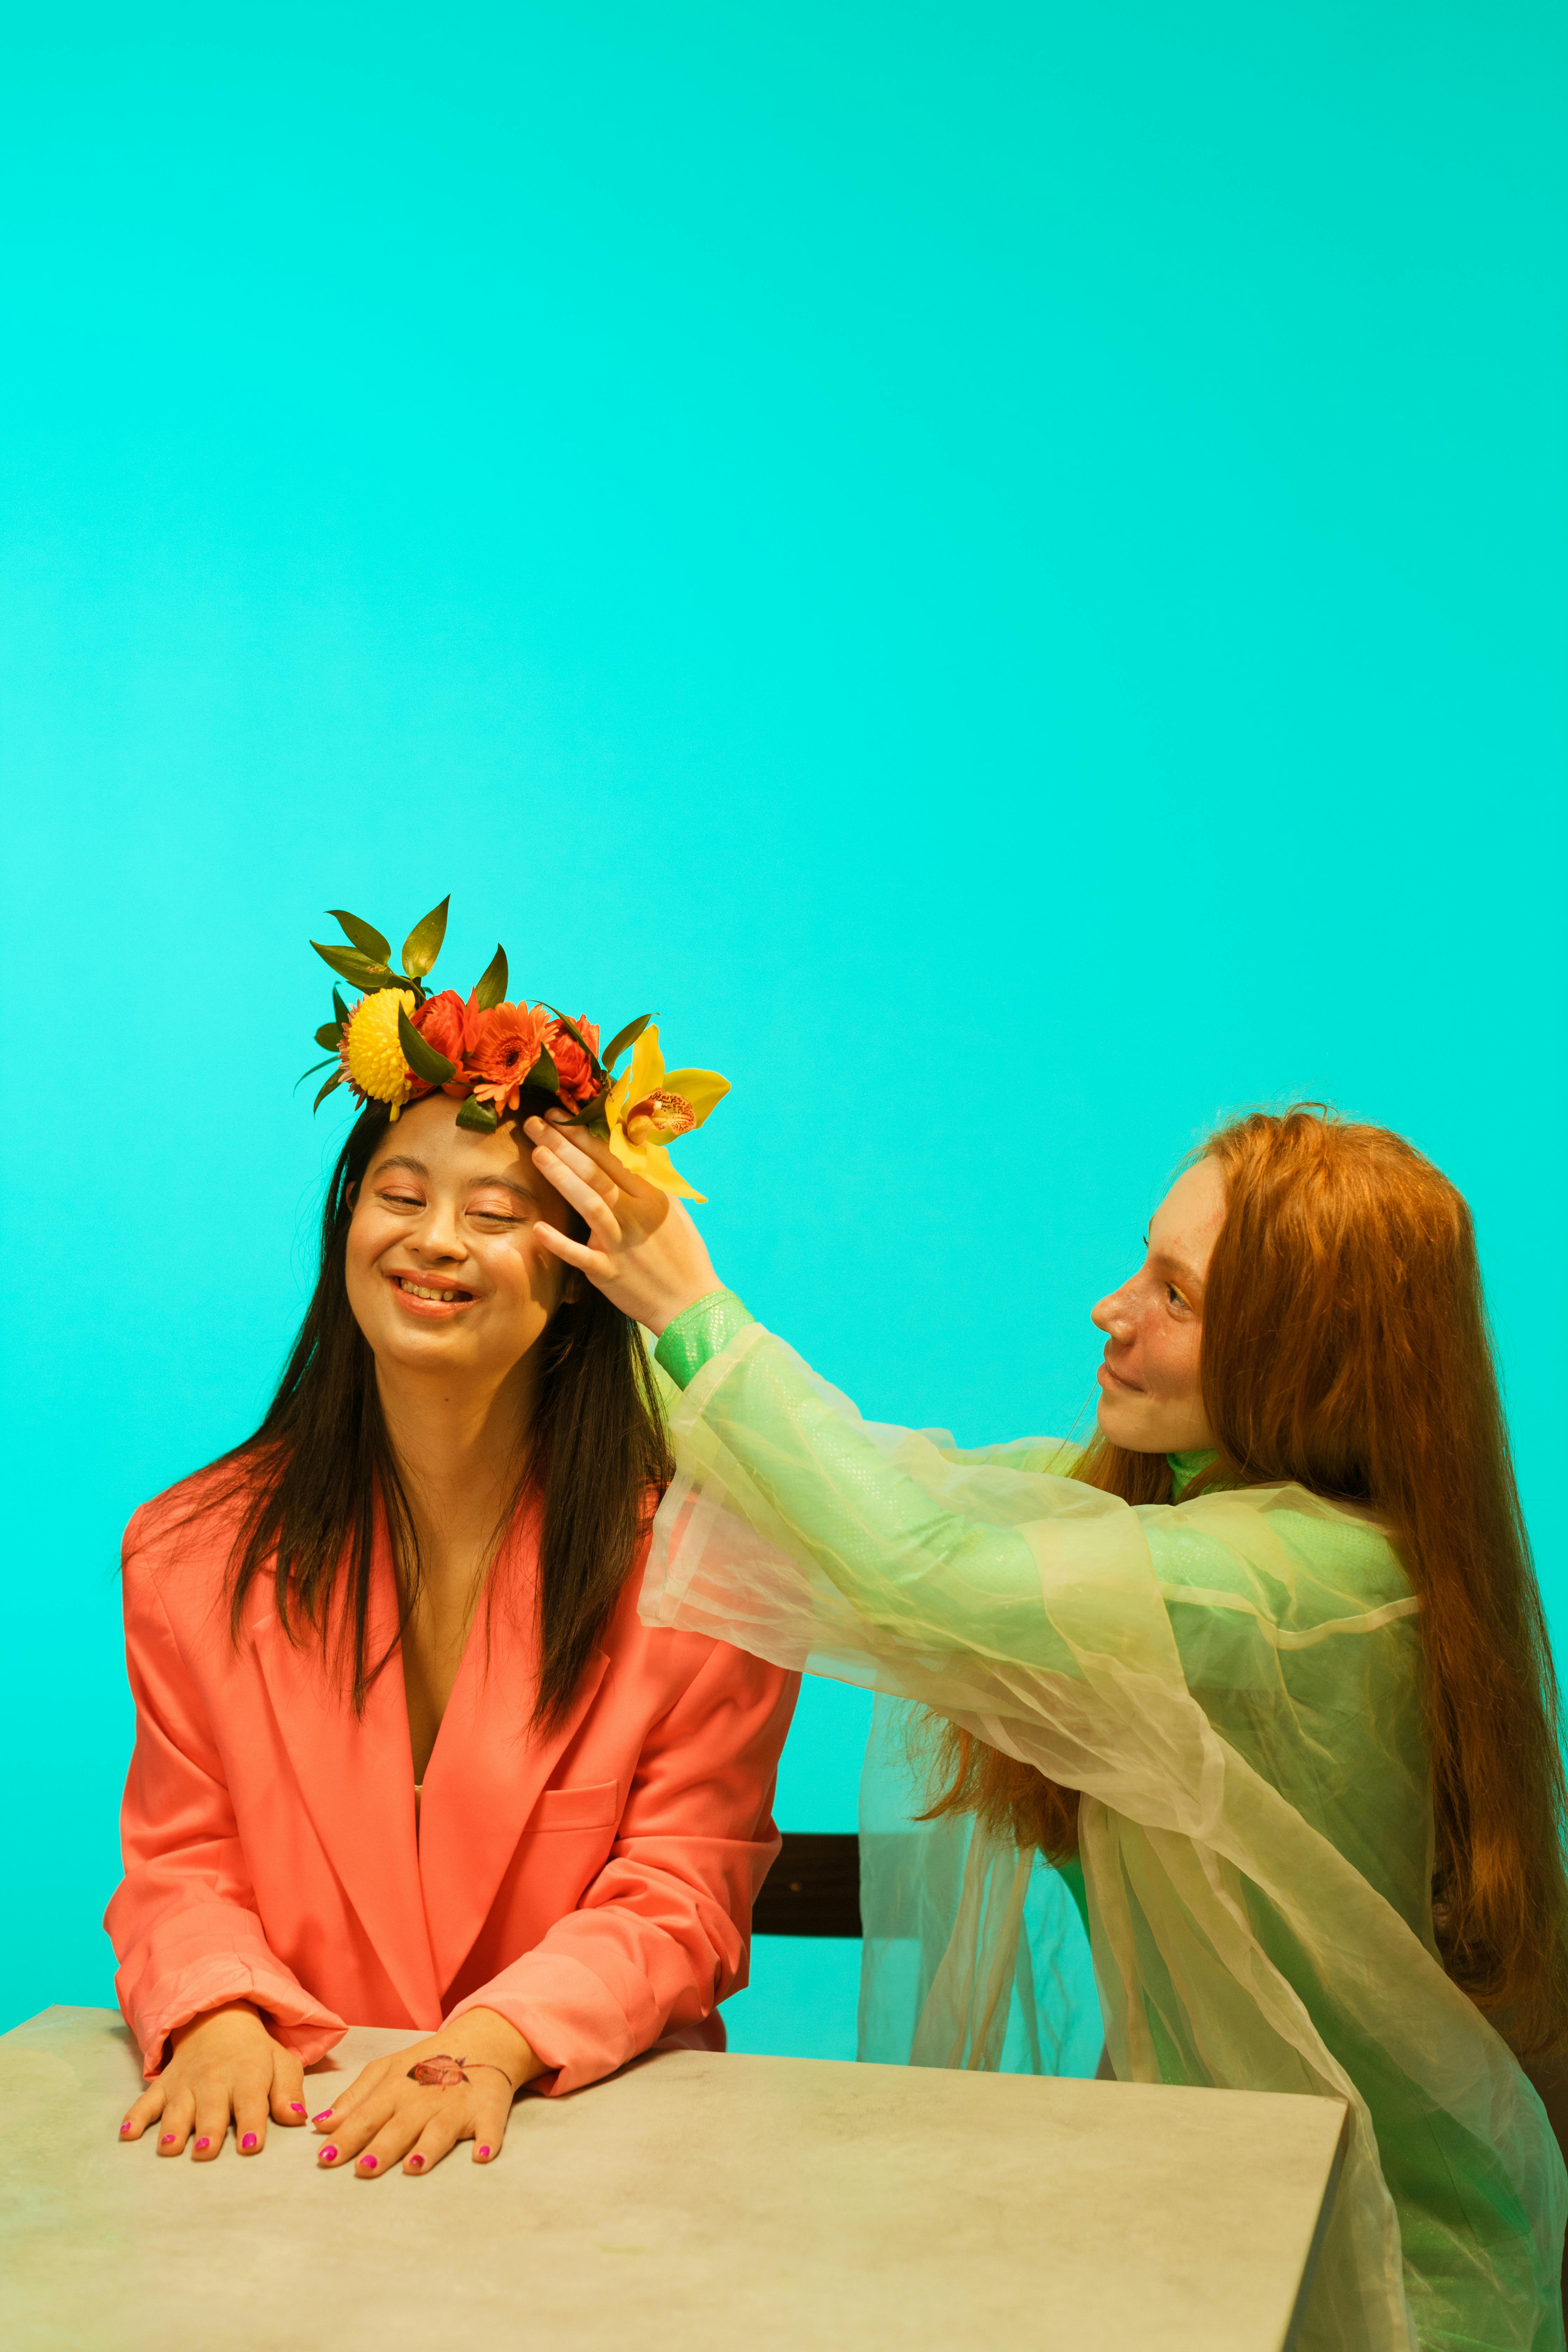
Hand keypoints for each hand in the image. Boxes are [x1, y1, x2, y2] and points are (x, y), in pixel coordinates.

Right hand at [117, 2001, 306, 2160]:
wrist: (219, 2020)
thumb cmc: (256, 2055)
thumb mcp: (282, 2065)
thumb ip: (289, 2092)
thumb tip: (298, 2117)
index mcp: (248, 2076)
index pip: (251, 2102)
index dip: (252, 2124)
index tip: (250, 2146)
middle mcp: (215, 2081)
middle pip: (211, 2110)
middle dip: (208, 2131)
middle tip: (205, 2152)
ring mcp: (185, 2085)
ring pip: (177, 2109)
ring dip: (172, 2129)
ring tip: (168, 2149)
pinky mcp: (163, 2086)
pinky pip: (146, 2101)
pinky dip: (135, 2116)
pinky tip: (127, 2133)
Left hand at [310, 2009, 542, 2178]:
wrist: (479, 2044)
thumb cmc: (424, 2065)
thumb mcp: (386, 2072)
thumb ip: (354, 2099)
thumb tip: (320, 2125)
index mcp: (396, 2088)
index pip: (365, 2116)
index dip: (346, 2137)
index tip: (325, 2159)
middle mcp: (424, 2099)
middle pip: (400, 2127)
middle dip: (382, 2148)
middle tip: (363, 2169)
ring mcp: (457, 2105)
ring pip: (440, 2130)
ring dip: (428, 2148)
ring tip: (413, 2166)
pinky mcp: (488, 2110)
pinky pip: (490, 2127)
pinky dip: (488, 2140)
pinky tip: (483, 2154)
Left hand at [523, 1117, 720, 1333]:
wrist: (689, 1302)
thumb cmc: (681, 1253)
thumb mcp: (672, 1210)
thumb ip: (650, 1181)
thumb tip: (632, 1149)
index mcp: (651, 1196)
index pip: (612, 1158)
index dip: (583, 1135)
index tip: (559, 1116)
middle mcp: (635, 1215)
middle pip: (595, 1173)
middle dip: (563, 1145)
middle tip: (535, 1123)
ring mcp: (620, 1243)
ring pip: (589, 1204)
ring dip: (562, 1178)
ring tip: (537, 1154)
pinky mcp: (608, 1272)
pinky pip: (581, 1256)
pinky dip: (560, 1243)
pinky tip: (537, 1228)